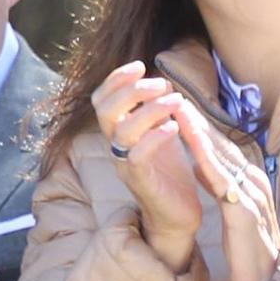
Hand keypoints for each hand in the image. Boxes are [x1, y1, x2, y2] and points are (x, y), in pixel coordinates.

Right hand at [92, 63, 210, 275]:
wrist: (178, 215)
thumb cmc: (170, 173)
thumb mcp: (162, 133)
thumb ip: (156, 110)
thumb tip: (161, 81)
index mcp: (118, 132)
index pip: (101, 99)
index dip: (115, 78)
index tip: (140, 65)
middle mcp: (116, 147)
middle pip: (105, 110)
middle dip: (130, 89)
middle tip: (160, 83)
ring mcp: (125, 164)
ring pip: (122, 130)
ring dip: (149, 109)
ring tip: (176, 101)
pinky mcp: (140, 181)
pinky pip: (137, 155)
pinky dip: (156, 136)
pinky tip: (175, 127)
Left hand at [189, 124, 279, 280]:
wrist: (268, 278)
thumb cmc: (250, 247)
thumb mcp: (234, 211)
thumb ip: (221, 187)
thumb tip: (202, 166)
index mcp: (248, 181)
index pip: (222, 149)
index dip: (202, 128)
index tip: (181, 109)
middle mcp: (252, 181)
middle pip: (222, 145)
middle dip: (199, 121)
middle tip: (176, 97)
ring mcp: (250, 194)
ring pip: (222, 156)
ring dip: (200, 131)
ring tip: (179, 110)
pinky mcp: (244, 210)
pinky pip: (221, 179)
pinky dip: (205, 158)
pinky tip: (191, 144)